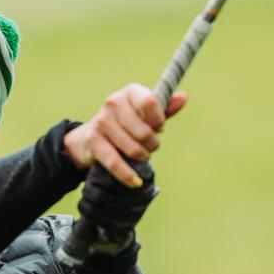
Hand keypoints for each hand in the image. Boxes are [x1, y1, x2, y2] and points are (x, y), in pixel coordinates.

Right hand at [63, 84, 186, 186]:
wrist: (90, 135)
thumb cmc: (126, 122)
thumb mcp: (145, 113)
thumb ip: (165, 108)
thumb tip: (183, 97)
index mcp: (130, 92)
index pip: (149, 102)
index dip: (158, 120)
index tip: (158, 128)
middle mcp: (113, 103)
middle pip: (144, 132)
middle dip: (152, 144)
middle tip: (149, 145)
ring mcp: (101, 122)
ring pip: (132, 149)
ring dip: (142, 157)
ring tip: (142, 155)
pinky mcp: (93, 141)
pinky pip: (115, 162)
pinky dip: (128, 175)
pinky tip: (136, 182)